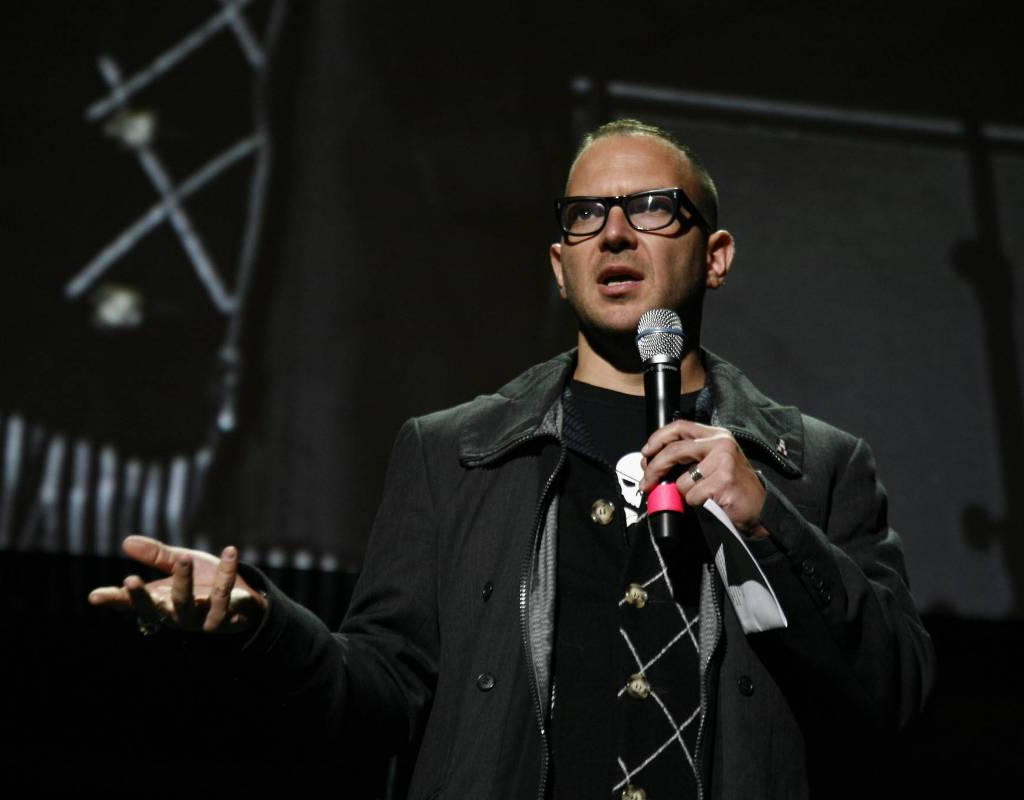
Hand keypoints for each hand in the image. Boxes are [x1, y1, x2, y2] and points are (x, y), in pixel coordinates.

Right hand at [88, 535, 267, 633]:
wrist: (242, 599)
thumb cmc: (204, 583)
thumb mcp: (179, 564)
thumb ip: (157, 555)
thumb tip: (126, 542)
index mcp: (161, 604)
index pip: (134, 604)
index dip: (115, 600)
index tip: (95, 596)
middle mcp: (176, 616)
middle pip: (155, 610)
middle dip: (142, 597)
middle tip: (129, 579)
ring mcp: (198, 620)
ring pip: (187, 603)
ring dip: (184, 580)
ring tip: (185, 557)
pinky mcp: (223, 619)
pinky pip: (223, 594)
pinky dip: (226, 572)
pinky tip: (230, 551)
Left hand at [639, 420, 768, 538]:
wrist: (759, 508)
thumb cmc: (732, 487)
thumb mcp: (712, 463)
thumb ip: (687, 457)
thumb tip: (652, 463)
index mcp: (716, 435)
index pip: (679, 427)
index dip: (657, 439)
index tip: (646, 453)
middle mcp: (721, 444)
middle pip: (674, 450)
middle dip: (654, 468)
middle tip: (647, 482)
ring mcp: (723, 461)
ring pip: (681, 479)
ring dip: (683, 494)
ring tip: (699, 496)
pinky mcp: (723, 481)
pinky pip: (692, 495)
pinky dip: (694, 504)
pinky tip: (709, 502)